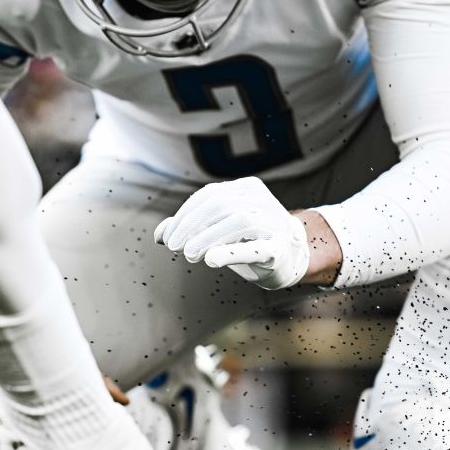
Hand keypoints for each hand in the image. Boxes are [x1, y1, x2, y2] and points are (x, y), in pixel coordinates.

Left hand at [154, 177, 309, 289]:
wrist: (290, 257)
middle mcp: (262, 200)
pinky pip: (256, 247)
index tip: (168, 237)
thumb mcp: (219, 229)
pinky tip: (211, 260)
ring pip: (238, 221)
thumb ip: (190, 228)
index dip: (184, 215)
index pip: (208, 195)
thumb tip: (159, 235)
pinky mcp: (280, 248)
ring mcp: (274, 223)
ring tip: (189, 255)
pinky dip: (231, 252)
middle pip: (219, 205)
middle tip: (176, 247)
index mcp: (247, 188)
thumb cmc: (248, 240)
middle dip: (192, 226)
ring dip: (206, 238)